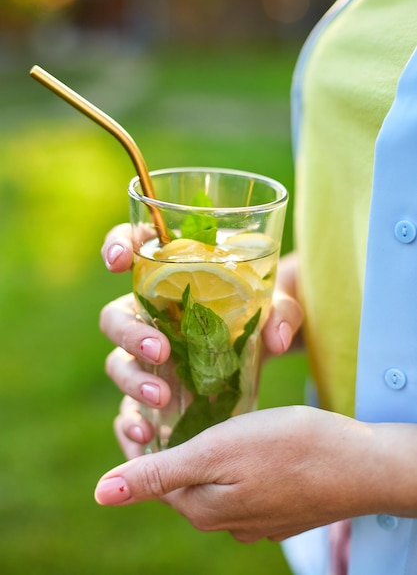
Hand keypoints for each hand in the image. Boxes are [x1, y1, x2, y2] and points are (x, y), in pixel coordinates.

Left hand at [94, 405, 390, 542]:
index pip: (150, 478)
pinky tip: (235, 437)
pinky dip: (226, 459)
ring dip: (196, 452)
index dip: (137, 443)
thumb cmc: (287, 449)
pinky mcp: (277, 507)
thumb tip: (101, 493)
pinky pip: (237, 483)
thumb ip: (159, 474)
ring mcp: (253, 517)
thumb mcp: (215, 453)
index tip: (130, 410)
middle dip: (165, 446)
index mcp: (201, 507)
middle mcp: (223, 520)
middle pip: (179, 481)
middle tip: (160, 406)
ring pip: (210, 481)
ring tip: (196, 415)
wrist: (359, 466)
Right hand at [100, 224, 303, 454]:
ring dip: (131, 380)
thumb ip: (282, 313)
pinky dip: (128, 424)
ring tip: (162, 397)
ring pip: (117, 363)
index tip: (119, 260)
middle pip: (116, 317)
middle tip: (161, 350)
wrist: (266, 350)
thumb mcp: (280, 306)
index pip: (133, 249)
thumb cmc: (265, 312)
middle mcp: (150, 316)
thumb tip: (275, 339)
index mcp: (171, 278)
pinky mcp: (153, 393)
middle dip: (130, 333)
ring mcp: (147, 357)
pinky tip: (144, 439)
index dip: (116, 246)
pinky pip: (127, 410)